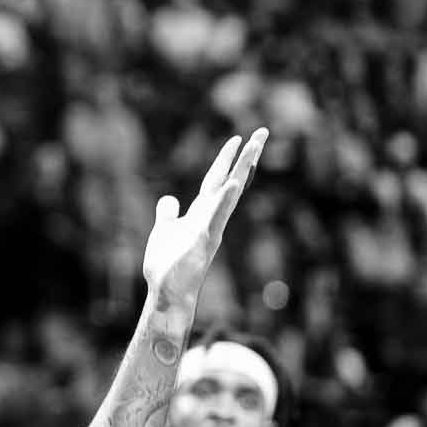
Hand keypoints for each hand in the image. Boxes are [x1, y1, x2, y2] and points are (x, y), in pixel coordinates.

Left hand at [143, 129, 266, 308]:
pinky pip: (215, 217)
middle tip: (262, 132)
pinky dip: (223, 200)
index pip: (217, 180)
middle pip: (231, 180)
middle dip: (246, 157)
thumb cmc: (168, 267)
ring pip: (229, 194)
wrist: (168, 294)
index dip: (227, 159)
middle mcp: (211, 217)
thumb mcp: (164, 231)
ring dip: (242, 170)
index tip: (239, 138)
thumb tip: (170, 198)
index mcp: (202, 213)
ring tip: (253, 147)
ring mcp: (210, 228)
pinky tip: (233, 184)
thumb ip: (169, 214)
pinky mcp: (203, 241)